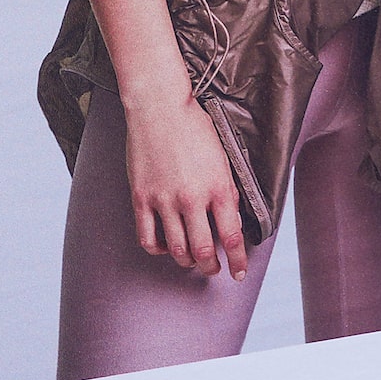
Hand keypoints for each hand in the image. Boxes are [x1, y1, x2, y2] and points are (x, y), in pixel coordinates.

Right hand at [120, 90, 249, 278]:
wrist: (159, 107)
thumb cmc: (194, 127)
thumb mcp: (223, 159)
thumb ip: (227, 191)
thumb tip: (231, 219)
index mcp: (218, 187)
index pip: (232, 237)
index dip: (237, 261)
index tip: (239, 272)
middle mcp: (192, 198)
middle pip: (203, 251)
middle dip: (212, 267)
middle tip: (214, 269)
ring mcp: (164, 200)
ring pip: (177, 250)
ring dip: (187, 262)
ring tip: (192, 261)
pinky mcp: (141, 198)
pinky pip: (148, 239)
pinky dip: (160, 250)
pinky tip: (166, 245)